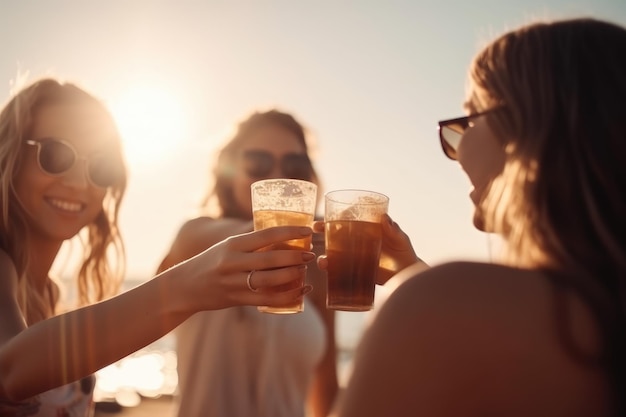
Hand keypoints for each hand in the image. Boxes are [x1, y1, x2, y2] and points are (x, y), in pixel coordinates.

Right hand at [171, 225, 314, 310]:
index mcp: (233, 244)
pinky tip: (302, 290)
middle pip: (271, 259)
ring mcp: (234, 282)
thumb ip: (252, 243)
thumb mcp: (228, 246)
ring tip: (305, 270)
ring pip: (270, 280)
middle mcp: (233, 262)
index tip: (306, 230)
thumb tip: (285, 235)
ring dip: (292, 276)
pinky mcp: (237, 299)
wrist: (185, 286)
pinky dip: (288, 296)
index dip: (290, 232)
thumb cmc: (212, 261)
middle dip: (295, 256)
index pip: (266, 235)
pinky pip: (268, 299)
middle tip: (310, 254)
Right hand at [313, 215, 423, 285]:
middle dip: (322, 230)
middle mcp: (357, 242)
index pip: (348, 219)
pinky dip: (331, 271)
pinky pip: (339, 270)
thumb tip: (385, 217)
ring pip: (334, 253)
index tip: (329, 213)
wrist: (407, 275)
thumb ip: (394, 231)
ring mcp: (355, 257)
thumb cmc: (405, 254)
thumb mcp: (401, 240)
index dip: (336, 215)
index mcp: (366, 230)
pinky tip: (327, 271)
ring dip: (324, 256)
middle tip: (314, 229)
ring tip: (322, 261)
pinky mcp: (355, 272)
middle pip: (335, 234)